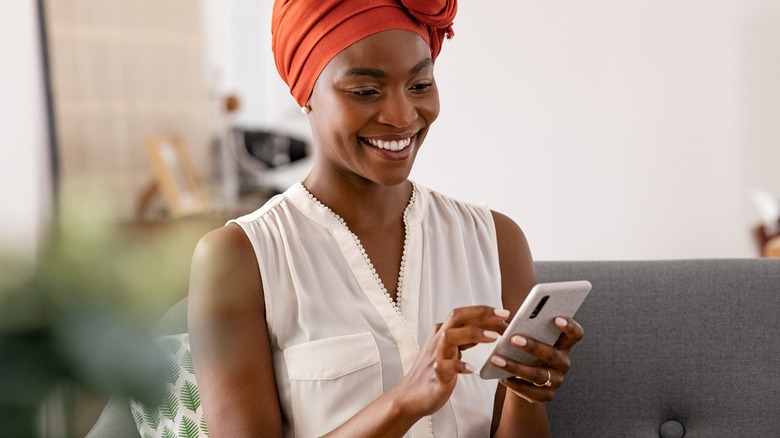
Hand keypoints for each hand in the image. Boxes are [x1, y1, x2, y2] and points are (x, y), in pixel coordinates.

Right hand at [391, 306, 509, 416]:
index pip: (463, 314)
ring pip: (450, 336)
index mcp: (443, 332)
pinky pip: (445, 366)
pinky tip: (473, 368)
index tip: (504, 313)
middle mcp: (438, 339)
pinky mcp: (435, 374)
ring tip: (494, 337)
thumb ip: (466, 338)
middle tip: (503, 317)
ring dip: (473, 334)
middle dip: (481, 314)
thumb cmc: (434, 372)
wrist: (411, 396)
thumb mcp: (452, 350)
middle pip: (457, 317)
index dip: (484, 311)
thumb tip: (490, 328)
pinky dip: (459, 365)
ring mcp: (435, 356)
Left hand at [492, 316, 583, 403]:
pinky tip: (501, 377)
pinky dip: (514, 383)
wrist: (524, 380)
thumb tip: (504, 318)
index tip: (556, 319)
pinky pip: (530, 390)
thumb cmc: (526, 352)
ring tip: (497, 360)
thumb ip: (524, 329)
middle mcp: (563, 362)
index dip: (569, 326)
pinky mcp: (546, 395)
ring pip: (537, 374)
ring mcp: (556, 380)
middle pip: (552, 354)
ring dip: (515, 366)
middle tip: (513, 339)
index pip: (574, 334)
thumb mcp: (528, 338)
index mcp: (562, 344)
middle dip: (532, 346)